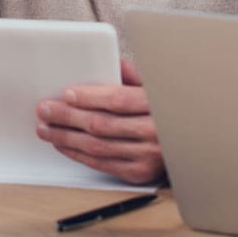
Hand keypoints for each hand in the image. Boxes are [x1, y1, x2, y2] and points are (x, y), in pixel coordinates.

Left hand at [36, 58, 163, 185]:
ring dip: (66, 137)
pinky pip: (101, 164)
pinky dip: (77, 154)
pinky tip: (63, 144)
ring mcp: (147, 157)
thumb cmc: (169, 108)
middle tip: (45, 109)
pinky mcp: (138, 173)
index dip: (90, 97)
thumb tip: (108, 64)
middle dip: (68, 116)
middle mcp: (154, 134)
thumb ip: (132, 74)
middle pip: (102, 125)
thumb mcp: (157, 85)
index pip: (118, 101)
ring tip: (46, 128)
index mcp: (159, 106)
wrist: (193, 140)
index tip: (67, 93)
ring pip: (97, 147)